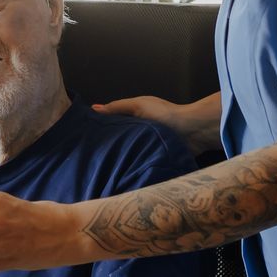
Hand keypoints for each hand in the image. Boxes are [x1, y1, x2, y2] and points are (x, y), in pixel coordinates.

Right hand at [94, 94, 220, 153]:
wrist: (192, 132)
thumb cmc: (165, 115)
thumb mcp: (138, 106)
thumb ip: (117, 108)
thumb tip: (94, 109)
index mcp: (135, 115)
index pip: (113, 120)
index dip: (100, 126)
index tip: (84, 134)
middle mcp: (140, 129)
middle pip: (120, 136)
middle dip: (108, 143)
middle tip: (90, 153)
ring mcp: (147, 143)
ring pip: (128, 149)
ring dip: (120, 154)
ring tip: (102, 163)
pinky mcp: (154, 156)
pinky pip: (138, 160)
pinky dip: (131, 163)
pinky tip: (120, 169)